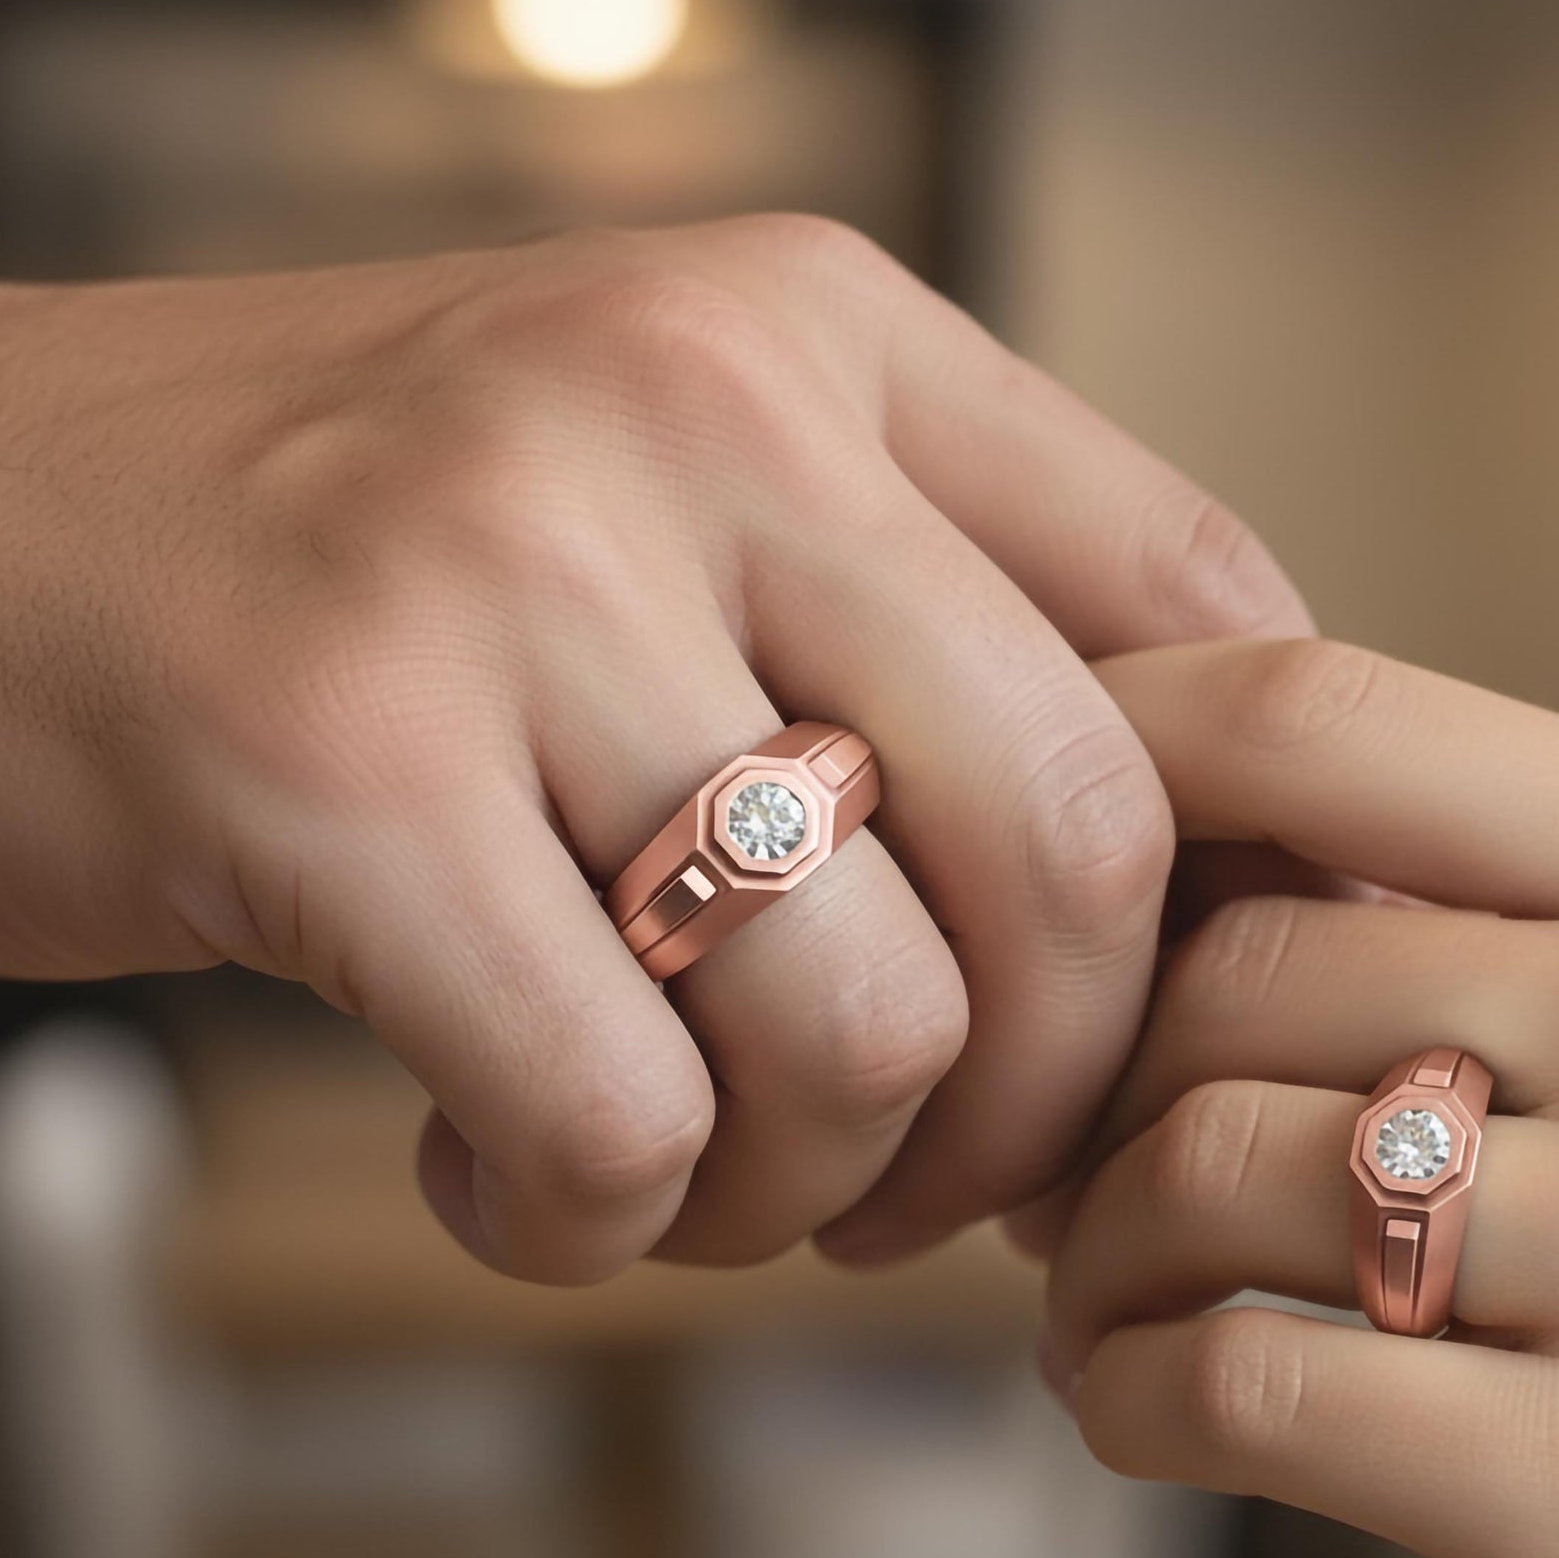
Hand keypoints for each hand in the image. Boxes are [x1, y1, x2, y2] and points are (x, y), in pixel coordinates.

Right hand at [0, 223, 1304, 1282]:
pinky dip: (591, 1220)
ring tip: (676, 1165)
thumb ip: (914, 642)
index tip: (1138, 1036)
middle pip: (1083, 848)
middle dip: (1030, 1103)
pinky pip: (615, 1118)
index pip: (1209, 614)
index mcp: (829, 338)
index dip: (1229, 879)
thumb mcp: (676, 507)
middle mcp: (699, 408)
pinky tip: (501, 1169)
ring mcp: (508, 568)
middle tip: (918, 1179)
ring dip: (797, 1191)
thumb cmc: (358, 569)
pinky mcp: (329, 760)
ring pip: (861, 1025)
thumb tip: (1178, 917)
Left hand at [1042, 638, 1558, 1557]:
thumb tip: (1187, 868)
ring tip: (1098, 1309)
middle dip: (1088, 1081)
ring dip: (1085, 1256)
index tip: (1020, 849)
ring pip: (1204, 1170)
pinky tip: (1140, 1414)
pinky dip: (1129, 1400)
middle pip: (1228, 968)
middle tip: (1057, 1173)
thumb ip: (1518, 923)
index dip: (1113, 755)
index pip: (1327, 713)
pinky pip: (1245, 1387)